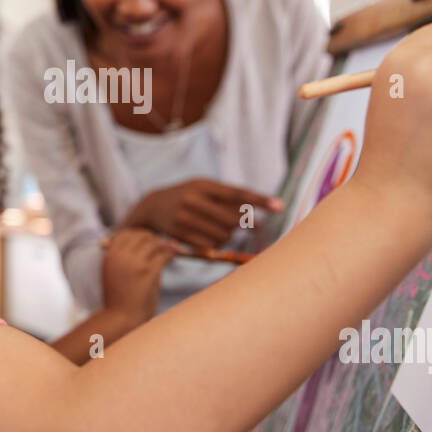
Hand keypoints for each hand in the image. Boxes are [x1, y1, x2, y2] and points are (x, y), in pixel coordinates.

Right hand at [101, 228, 178, 323]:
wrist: (120, 320)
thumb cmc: (119, 302)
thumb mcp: (115, 276)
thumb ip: (127, 261)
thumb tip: (147, 248)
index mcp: (110, 257)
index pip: (125, 234)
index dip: (137, 235)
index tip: (147, 240)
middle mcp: (121, 256)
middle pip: (140, 236)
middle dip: (153, 239)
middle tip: (161, 244)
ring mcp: (135, 263)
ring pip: (154, 243)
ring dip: (164, 245)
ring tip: (171, 249)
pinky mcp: (148, 271)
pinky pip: (163, 255)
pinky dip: (170, 253)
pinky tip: (173, 256)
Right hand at [122, 178, 283, 247]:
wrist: (152, 206)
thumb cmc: (186, 195)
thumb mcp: (203, 188)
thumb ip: (226, 197)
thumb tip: (256, 213)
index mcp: (203, 185)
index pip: (237, 193)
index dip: (259, 200)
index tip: (280, 206)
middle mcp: (194, 200)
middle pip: (233, 218)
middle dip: (247, 223)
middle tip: (257, 226)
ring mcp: (186, 219)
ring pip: (224, 234)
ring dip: (231, 235)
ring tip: (225, 228)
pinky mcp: (181, 235)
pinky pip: (211, 246)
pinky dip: (218, 244)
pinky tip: (213, 237)